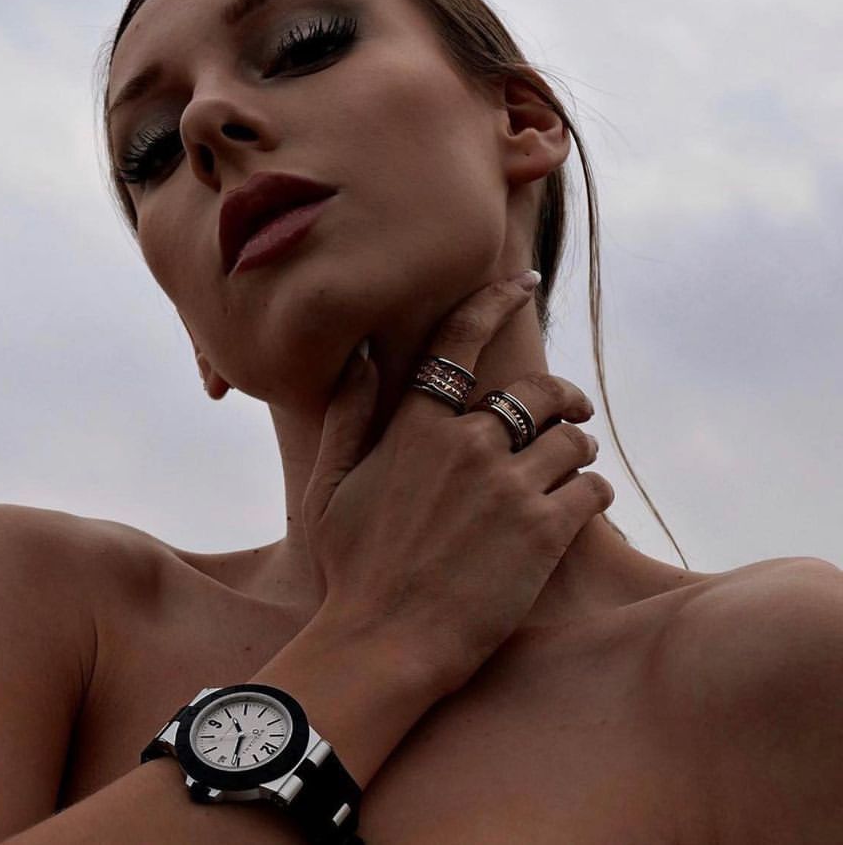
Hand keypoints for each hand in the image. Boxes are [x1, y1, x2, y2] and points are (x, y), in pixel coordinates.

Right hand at [301, 274, 612, 696]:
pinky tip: (588, 505)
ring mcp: (508, 486)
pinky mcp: (543, 532)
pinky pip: (592, 489)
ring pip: (571, 439)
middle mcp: (467, 443)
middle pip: (538, 391)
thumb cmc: (350, 569)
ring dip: (580, 448)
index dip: (496, 301)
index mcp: (416, 427)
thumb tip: (363, 356)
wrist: (383, 645)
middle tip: (572, 410)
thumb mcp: (331, 485)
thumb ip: (348, 416)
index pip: (460, 341)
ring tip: (578, 465)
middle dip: (563, 396)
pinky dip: (596, 492)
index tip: (525, 283)